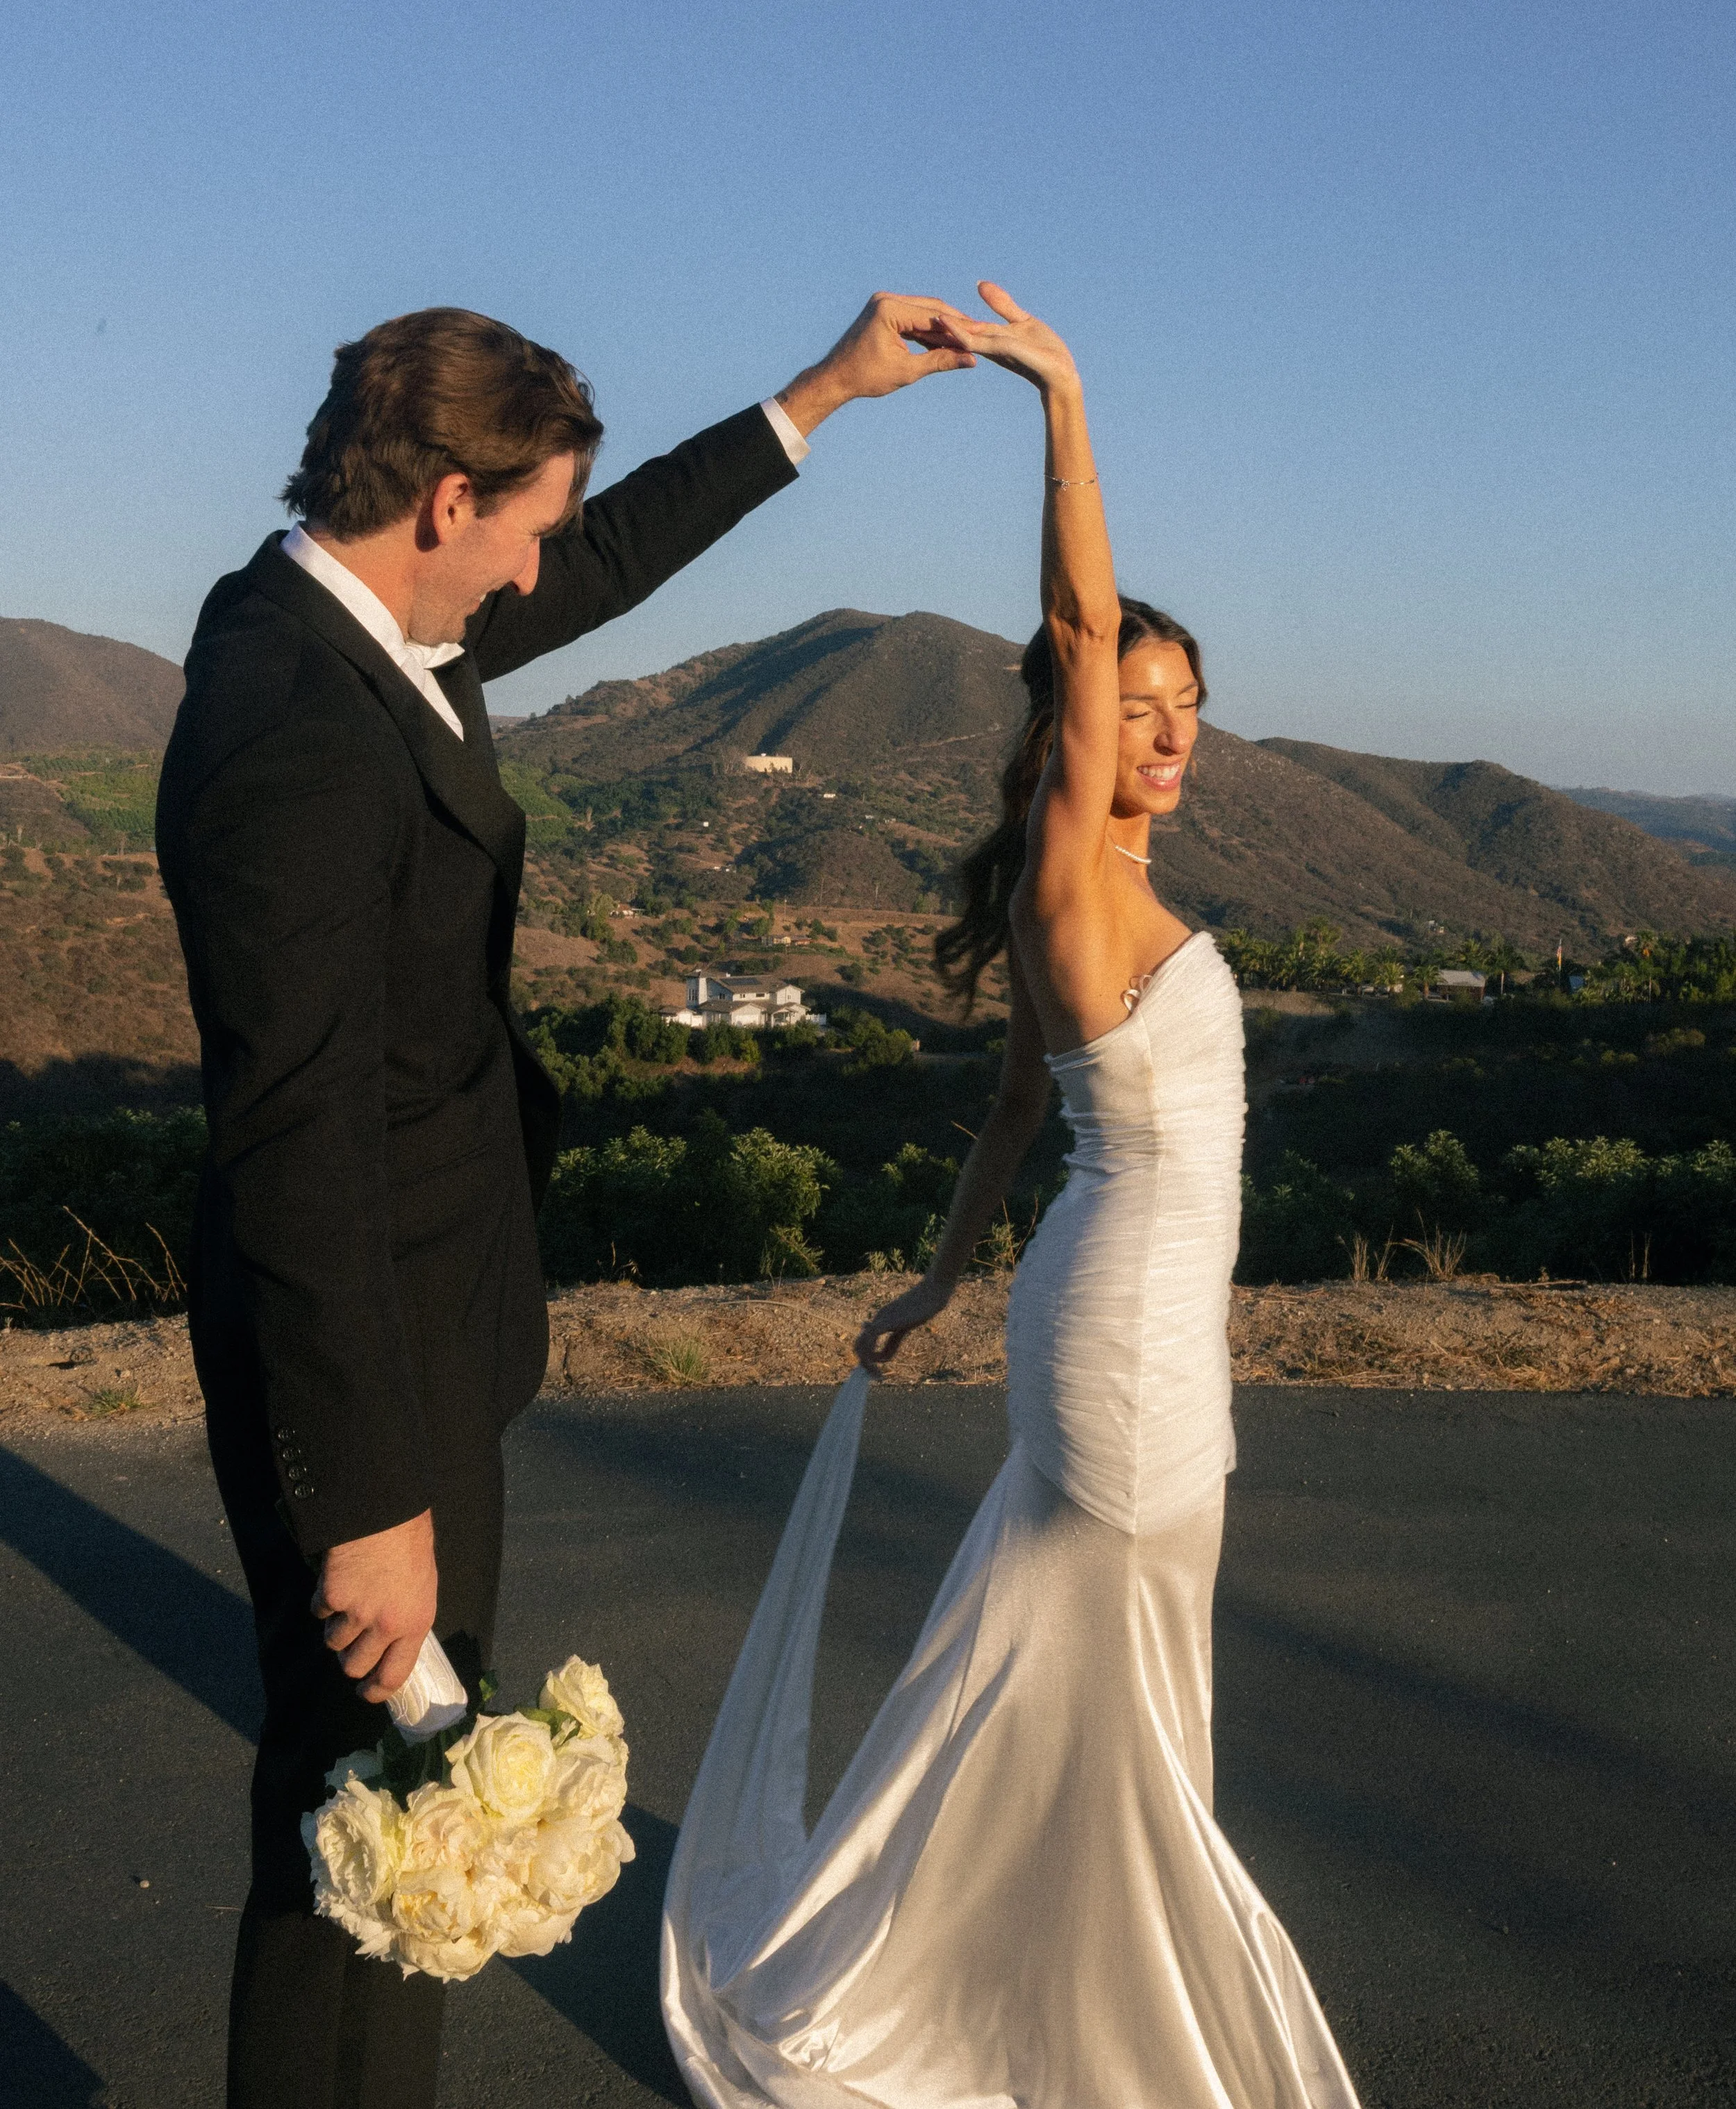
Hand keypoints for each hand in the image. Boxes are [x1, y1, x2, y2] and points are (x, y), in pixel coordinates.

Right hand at [311, 1508, 437, 1701]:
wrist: (386, 1512)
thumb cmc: (410, 1543)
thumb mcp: (422, 1585)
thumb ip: (407, 1615)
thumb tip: (392, 1638)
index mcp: (416, 1623)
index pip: (394, 1675)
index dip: (376, 1691)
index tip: (366, 1692)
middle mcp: (386, 1625)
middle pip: (354, 1666)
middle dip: (349, 1658)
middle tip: (350, 1643)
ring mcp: (357, 1612)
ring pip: (333, 1642)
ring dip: (335, 1627)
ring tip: (346, 1601)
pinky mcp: (331, 1597)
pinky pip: (319, 1611)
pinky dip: (323, 1599)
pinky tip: (336, 1579)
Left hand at [776, 293, 977, 434]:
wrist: (836, 378)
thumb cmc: (866, 377)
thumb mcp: (907, 371)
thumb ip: (940, 362)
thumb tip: (971, 360)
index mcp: (889, 309)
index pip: (933, 315)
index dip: (958, 327)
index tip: (980, 335)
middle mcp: (886, 299)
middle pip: (931, 308)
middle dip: (954, 324)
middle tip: (979, 335)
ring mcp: (884, 302)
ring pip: (924, 312)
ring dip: (943, 327)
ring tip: (966, 341)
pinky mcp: (884, 310)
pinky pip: (912, 317)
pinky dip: (928, 330)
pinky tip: (945, 341)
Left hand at [854, 1274, 955, 1376]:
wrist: (932, 1292)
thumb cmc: (923, 1307)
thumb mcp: (906, 1327)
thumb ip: (894, 1340)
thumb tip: (884, 1357)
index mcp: (881, 1320)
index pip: (865, 1341)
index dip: (868, 1358)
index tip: (877, 1371)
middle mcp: (877, 1319)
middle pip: (859, 1343)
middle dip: (863, 1362)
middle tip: (876, 1376)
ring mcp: (881, 1318)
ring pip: (862, 1343)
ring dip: (866, 1363)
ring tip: (878, 1375)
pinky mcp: (887, 1320)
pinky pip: (870, 1339)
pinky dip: (871, 1354)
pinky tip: (881, 1364)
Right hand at [929, 281, 1080, 396]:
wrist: (1061, 375)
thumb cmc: (1044, 352)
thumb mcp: (1021, 321)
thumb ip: (1001, 305)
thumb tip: (980, 285)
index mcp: (991, 338)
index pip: (963, 326)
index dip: (945, 318)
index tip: (921, 309)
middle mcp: (988, 344)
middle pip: (959, 332)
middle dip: (938, 325)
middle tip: (909, 313)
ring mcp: (994, 348)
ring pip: (962, 336)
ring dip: (943, 328)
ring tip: (922, 316)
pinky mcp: (1004, 349)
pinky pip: (978, 341)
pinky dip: (962, 332)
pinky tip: (949, 324)